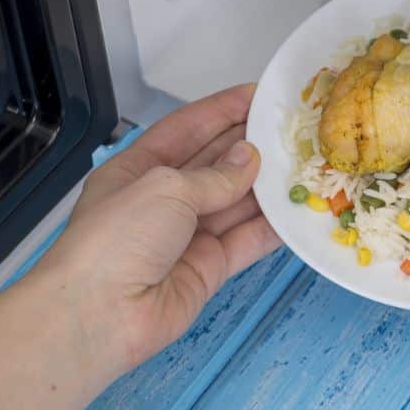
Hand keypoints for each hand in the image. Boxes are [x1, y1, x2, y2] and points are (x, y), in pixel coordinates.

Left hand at [34, 84, 281, 374]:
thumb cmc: (117, 238)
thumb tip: (250, 158)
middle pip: (215, 164)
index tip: (260, 95)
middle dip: (251, 145)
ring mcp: (189, 235)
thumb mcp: (164, 188)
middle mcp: (165, 199)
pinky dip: (273, 227)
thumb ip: (214, 175)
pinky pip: (247, 240)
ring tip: (308, 162)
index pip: (186, 129)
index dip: (222, 110)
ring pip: (236, 202)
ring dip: (269, 184)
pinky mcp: (210, 268)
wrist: (101, 313)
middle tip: (295, 128)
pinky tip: (300, 208)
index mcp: (139, 169)